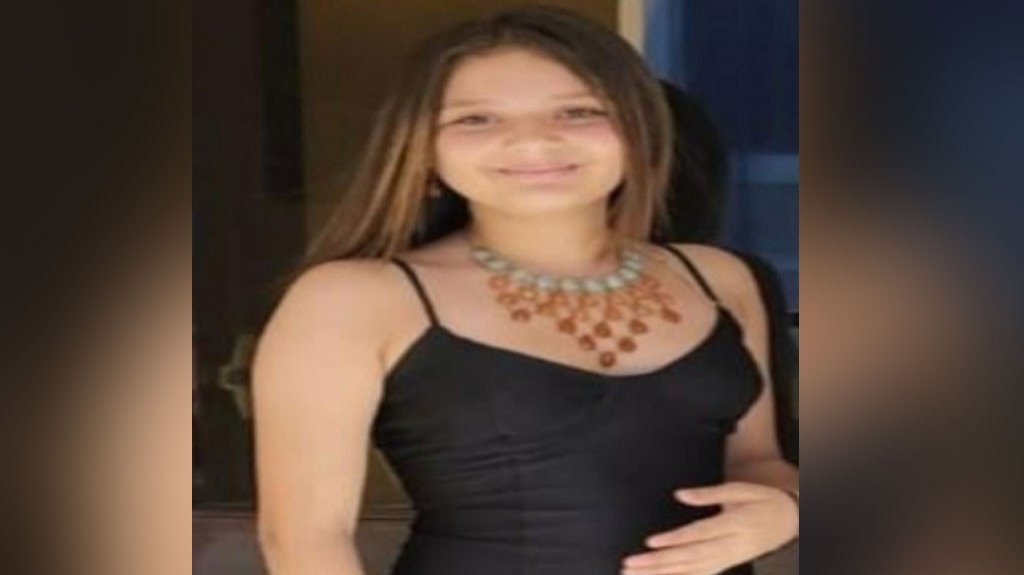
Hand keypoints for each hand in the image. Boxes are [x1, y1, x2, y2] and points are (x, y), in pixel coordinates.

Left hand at [620, 482, 797, 574]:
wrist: (791, 520)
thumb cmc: (763, 501)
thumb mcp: (741, 490)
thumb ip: (709, 494)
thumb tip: (680, 495)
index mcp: (734, 524)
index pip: (698, 535)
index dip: (674, 540)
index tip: (650, 543)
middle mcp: (731, 547)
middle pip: (690, 558)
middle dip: (658, 563)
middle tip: (630, 564)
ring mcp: (729, 559)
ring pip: (692, 571)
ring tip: (635, 574)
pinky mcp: (727, 565)